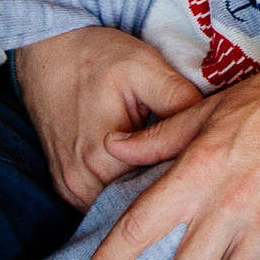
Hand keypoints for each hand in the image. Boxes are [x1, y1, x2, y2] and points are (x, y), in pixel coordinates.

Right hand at [15, 26, 202, 207]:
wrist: (47, 50)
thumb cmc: (97, 55)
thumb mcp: (145, 67)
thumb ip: (179, 101)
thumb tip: (211, 133)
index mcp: (103, 158)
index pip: (159, 188)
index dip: (185, 175)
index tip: (203, 162)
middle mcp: (81, 183)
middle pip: (137, 204)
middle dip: (165, 190)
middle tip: (189, 165)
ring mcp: (68, 189)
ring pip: (118, 209)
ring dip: (142, 195)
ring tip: (164, 167)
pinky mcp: (64, 187)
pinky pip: (99, 205)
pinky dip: (121, 194)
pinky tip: (140, 172)